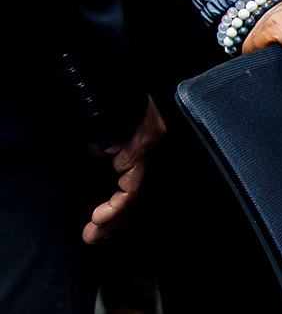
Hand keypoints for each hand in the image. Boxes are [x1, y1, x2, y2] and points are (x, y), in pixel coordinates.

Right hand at [84, 96, 163, 243]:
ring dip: (114, 218)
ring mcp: (152, 149)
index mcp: (149, 141)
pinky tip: (100, 217)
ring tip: (94, 234)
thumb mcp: (106, 127)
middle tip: (97, 236)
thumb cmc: (106, 98)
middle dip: (119, 219)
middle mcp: (156, 147)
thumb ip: (108, 144)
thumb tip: (102, 153)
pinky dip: (116, 206)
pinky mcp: (141, 152)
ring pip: (138, 197)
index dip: (125, 204)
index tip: (106, 221)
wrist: (107, 77)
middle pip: (144, 194)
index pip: (143, 182)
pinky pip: (132, 188)